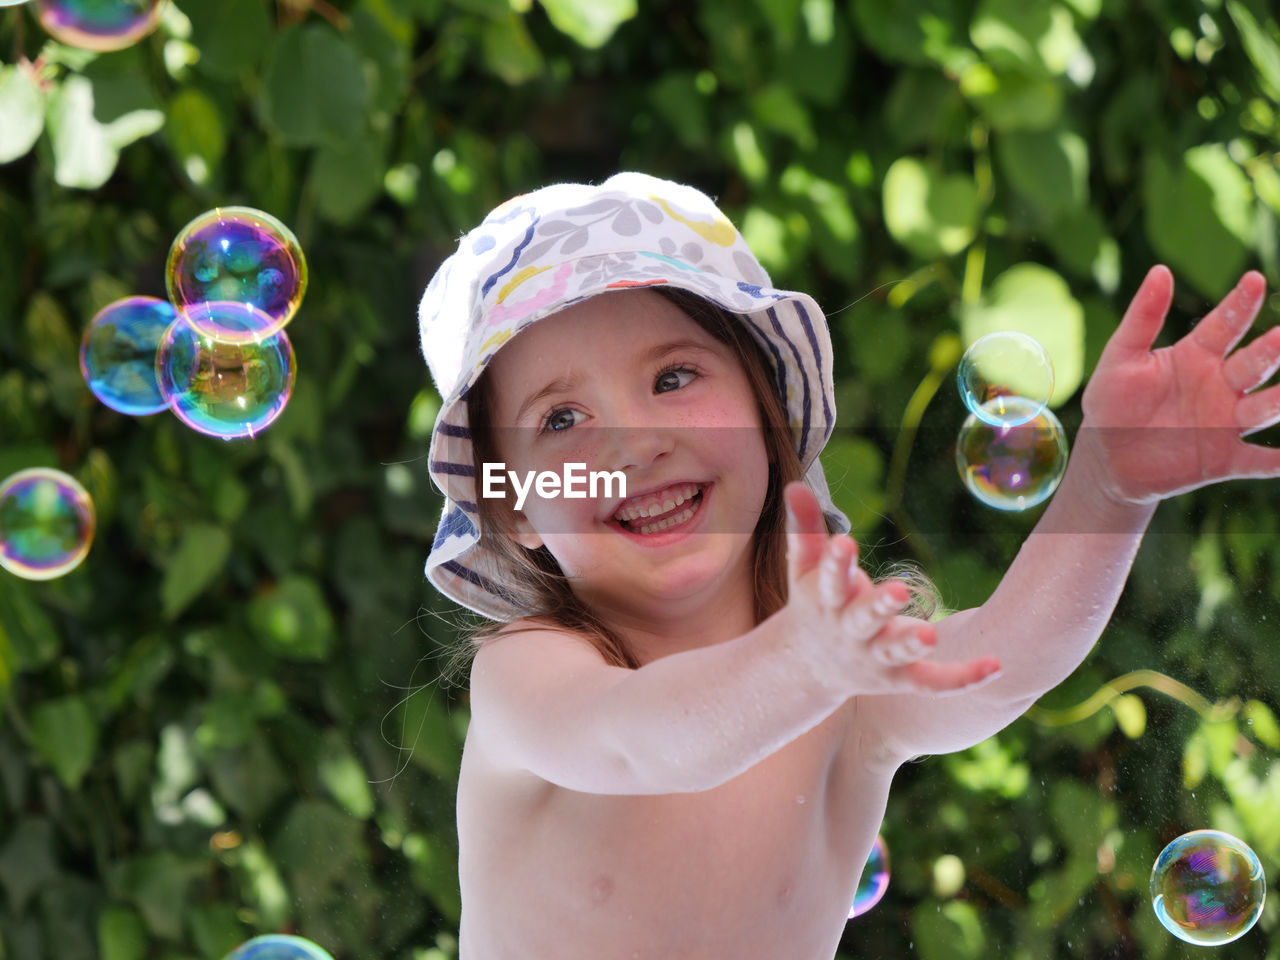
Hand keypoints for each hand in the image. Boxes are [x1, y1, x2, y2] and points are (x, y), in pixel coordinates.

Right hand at [782, 481, 1000, 695]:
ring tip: (931, 632)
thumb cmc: (815, 602)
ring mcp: (875, 656)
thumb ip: (804, 527)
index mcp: (827, 600)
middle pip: (863, 619)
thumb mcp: (805, 566)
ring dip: (912, 643)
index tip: (845, 543)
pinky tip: (996, 665)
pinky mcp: (900, 677)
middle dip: (880, 605)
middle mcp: (849, 631)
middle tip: (899, 590)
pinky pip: (932, 682)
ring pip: (896, 652)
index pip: (830, 580)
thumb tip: (793, 485)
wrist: (809, 666)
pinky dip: (962, 678)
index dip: (836, 564)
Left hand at [1081, 266, 1279, 504]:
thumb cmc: (1113, 401)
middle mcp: (1221, 385)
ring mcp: (1226, 422)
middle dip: (1271, 352)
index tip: (1253, 281)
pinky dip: (1276, 462)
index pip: (1224, 326)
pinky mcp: (1224, 459)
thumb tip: (1160, 270)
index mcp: (1197, 355)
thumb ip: (1142, 318)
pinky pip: (1257, 461)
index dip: (1239, 305)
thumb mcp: (1121, 358)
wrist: (1108, 457)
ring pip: (1263, 409)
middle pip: (1254, 365)